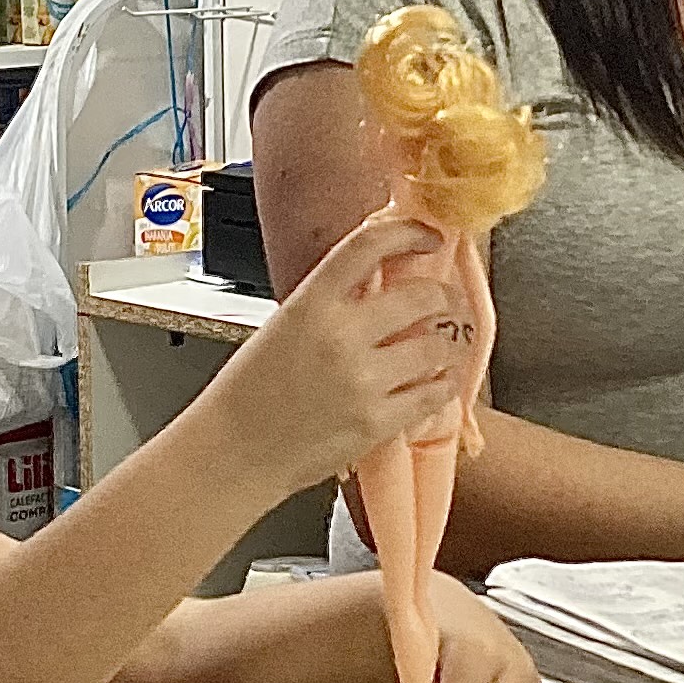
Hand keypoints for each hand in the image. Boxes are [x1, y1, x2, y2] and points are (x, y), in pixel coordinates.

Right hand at [199, 208, 468, 496]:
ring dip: (450, 342)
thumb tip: (380, 281)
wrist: (234, 451)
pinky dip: (444, 384)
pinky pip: (434, 393)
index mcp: (311, 303)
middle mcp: (340, 336)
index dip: (410, 231)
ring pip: (438, 346)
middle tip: (449, 299)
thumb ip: (330, 300)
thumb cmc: (250, 392)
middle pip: (422, 295)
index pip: (370, 246)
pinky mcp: (377, 422)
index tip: (430, 236)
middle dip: (446, 295)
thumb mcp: (283, 325)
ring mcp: (362, 381)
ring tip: (445, 345)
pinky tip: (439, 380)